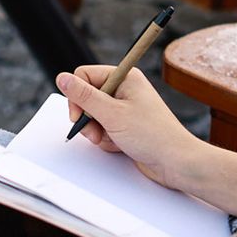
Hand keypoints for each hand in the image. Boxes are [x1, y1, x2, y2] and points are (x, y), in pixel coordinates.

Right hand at [55, 66, 202, 189]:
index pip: (84, 75)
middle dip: (87, 117)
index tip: (79, 115)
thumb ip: (84, 97)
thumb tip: (62, 78)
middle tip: (96, 131)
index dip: (77, 96)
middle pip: (86, 96)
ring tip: (110, 139)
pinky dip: (105, 138)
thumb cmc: (153, 135)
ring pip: (92, 115)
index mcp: (124, 76)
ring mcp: (124, 107)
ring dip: (96, 130)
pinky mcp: (124, 124)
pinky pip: (102, 128)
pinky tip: (118, 144)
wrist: (175, 162)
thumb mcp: (112, 114)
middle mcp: (124, 88)